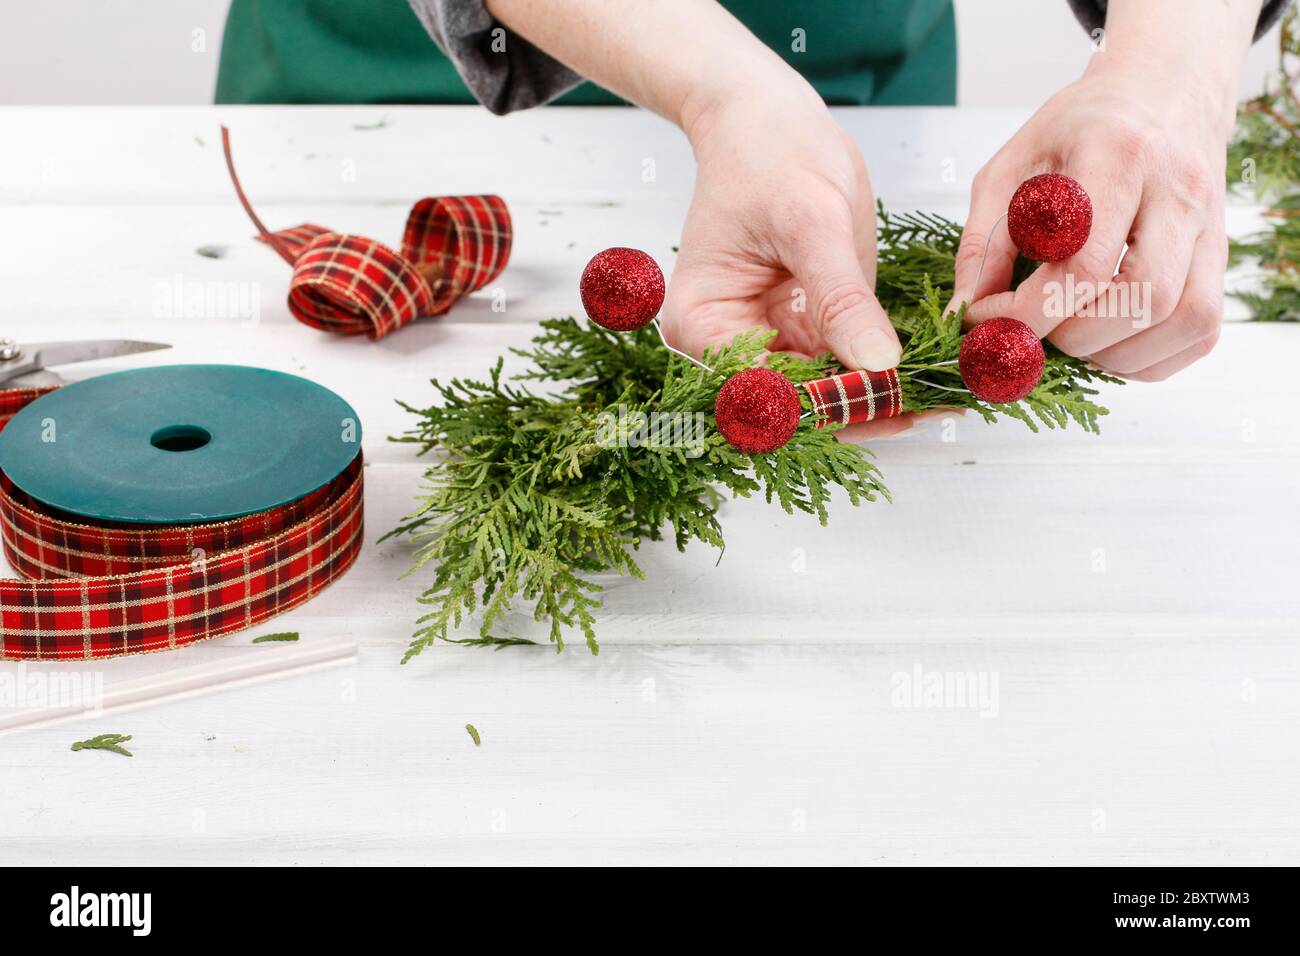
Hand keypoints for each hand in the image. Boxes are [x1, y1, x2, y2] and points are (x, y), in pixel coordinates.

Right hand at [662, 84, 919, 436]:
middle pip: (791, 406)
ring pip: (820, 396)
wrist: (768, 119)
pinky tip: (924, 379)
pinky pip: (838, 369)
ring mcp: (765, 341)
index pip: (764, 393)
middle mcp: (726, 345)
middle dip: (857, 412)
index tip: (892, 405)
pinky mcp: (800, 330)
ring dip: (874, 401)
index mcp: (703, 325)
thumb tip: (878, 365)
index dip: (825, 406)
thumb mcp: (813, 223)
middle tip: (931, 409)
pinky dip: (877, 376)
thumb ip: (842, 299)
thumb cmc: (771, 154)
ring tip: (938, 401)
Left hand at [950, 8, 1251, 381]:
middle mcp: (1176, 191)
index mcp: (1117, 156)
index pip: (1083, 263)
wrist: (1162, 89)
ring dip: (1117, 353)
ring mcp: (1209, 225)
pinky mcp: (1221, 255)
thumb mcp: (1010, 166)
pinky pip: (1202, 330)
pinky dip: (1150, 356)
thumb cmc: (1079, 128)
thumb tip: (966, 315)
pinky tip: (1108, 341)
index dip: (1028, 313)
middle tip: (1036, 328)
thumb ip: (984, 243)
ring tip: (1071, 337)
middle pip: (1144, 298)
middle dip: (1077, 336)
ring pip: (1184, 319)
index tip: (988, 322)